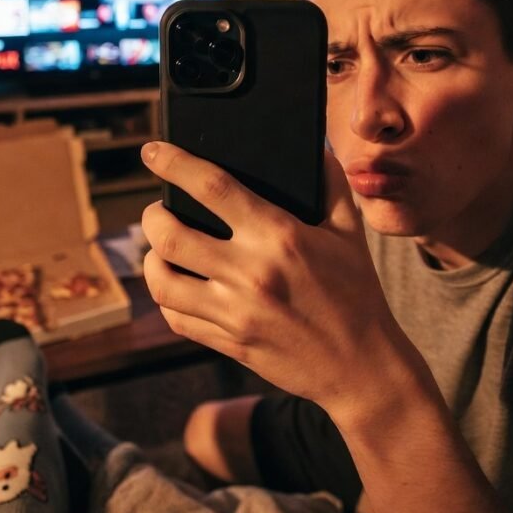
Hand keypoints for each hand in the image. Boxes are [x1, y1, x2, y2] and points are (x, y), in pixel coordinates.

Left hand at [140, 142, 418, 427]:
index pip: (211, 187)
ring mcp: (235, 312)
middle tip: (157, 209)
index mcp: (278, 236)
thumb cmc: (357, 293)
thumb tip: (316, 145)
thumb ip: (331, 183)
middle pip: (169, 235)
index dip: (174, 163)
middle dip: (151, 215)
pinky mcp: (229, 342)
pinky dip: (166, 296)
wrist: (362, 366)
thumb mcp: (350, 232)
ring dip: (150, 258)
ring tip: (158, 247)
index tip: (152, 151)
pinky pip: (176, 317)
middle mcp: (250, 272)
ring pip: (162, 280)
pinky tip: (175, 283)